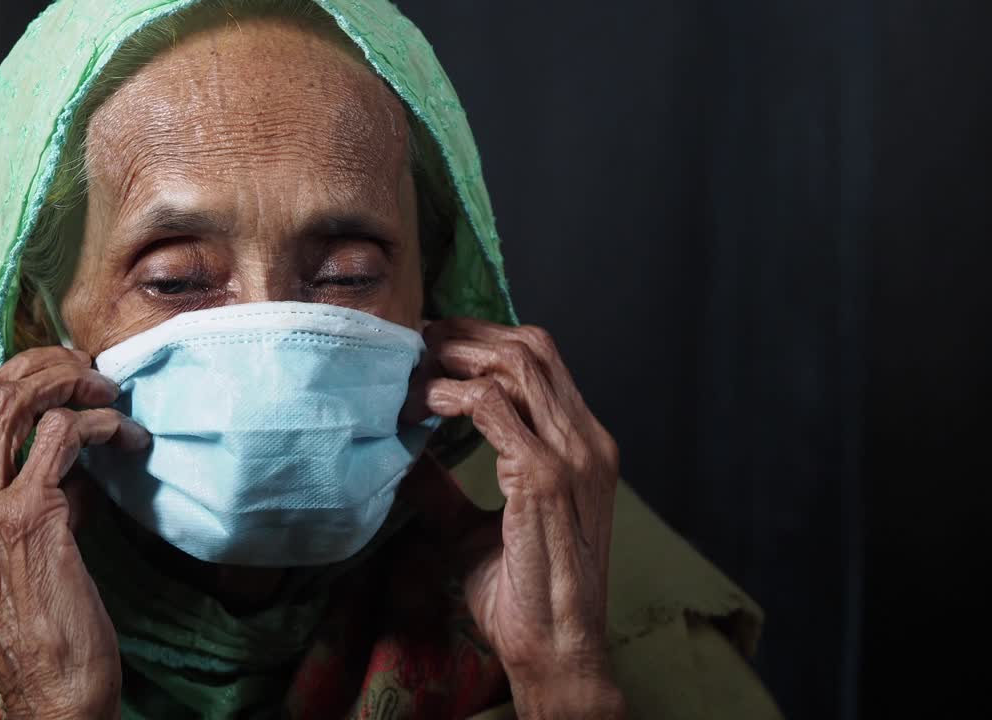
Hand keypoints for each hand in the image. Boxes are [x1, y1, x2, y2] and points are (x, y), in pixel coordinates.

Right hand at [0, 347, 148, 718]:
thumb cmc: (45, 626)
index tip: (60, 378)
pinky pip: (63, 437)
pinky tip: (127, 438)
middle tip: (88, 373)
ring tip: (109, 394)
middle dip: (40, 369)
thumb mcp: (20, 554)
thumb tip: (71, 452)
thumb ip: (32, 499)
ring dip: (70, 385)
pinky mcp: (28, 517)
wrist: (50, 687)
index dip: (12, 382)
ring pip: (13, 404)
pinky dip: (101, 425)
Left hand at [420, 319, 626, 718]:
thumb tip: (404, 453)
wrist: (557, 650)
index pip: (543, 362)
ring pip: (515, 362)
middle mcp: (587, 441)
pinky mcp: (544, 475)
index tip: (436, 345)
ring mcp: (572, 455)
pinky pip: (491, 405)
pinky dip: (451, 394)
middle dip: (468, 334)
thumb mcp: (475, 529)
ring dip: (456, 356)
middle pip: (532, 347)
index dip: (486, 339)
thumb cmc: (525, 597)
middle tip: (417, 342)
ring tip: (414, 369)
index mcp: (584, 447)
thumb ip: (446, 486)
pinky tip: (423, 406)